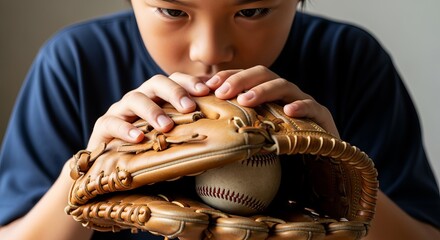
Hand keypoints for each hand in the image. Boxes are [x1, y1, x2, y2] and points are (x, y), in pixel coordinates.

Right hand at [86, 73, 209, 149]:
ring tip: (166, 126)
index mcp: (158, 98)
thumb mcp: (171, 143)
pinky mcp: (103, 127)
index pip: (175, 80)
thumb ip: (188, 140)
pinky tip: (139, 138)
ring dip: (152, 111)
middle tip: (190, 108)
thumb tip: (216, 148)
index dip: (190, 82)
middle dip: (175, 92)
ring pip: (134, 98)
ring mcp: (120, 110)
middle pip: (156, 83)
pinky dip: (125, 129)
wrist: (112, 166)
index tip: (206, 91)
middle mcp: (140, 99)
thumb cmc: (148, 151)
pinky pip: (111, 122)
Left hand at [205, 65, 339, 136]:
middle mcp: (285, 93)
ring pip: (284, 86)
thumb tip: (208, 114)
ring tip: (245, 100)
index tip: (210, 85)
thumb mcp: (255, 130)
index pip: (247, 75)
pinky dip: (301, 106)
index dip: (229, 76)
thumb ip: (236, 120)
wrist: (319, 159)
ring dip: (264, 90)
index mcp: (268, 93)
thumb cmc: (281, 144)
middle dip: (241, 80)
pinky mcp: (321, 117)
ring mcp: (303, 102)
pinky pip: (312, 107)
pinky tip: (288, 111)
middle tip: (222, 93)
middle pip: (264, 74)